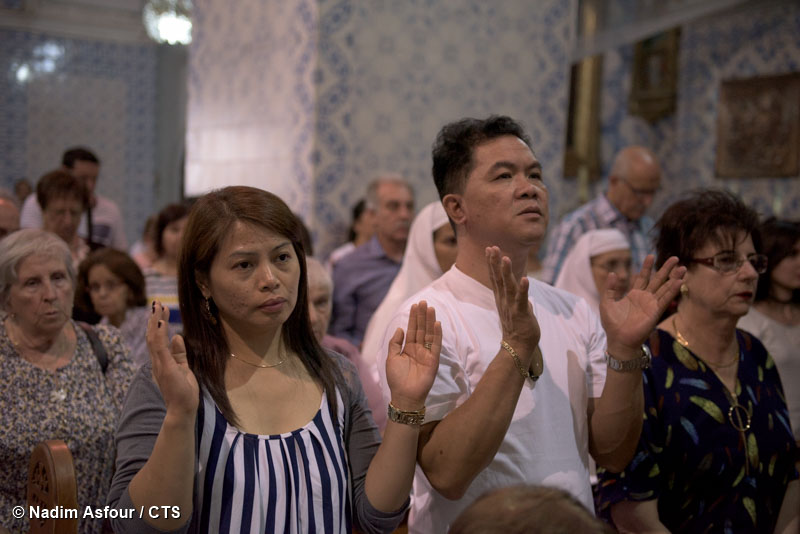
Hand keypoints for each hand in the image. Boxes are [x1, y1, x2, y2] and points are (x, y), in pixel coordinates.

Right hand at [146, 301, 198, 417]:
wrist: (182, 409)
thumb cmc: (183, 392)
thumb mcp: (183, 368)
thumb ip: (179, 353)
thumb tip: (177, 336)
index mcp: (160, 362)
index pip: (156, 339)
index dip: (157, 324)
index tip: (160, 309)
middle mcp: (156, 362)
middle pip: (152, 336)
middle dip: (154, 318)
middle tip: (156, 302)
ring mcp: (159, 364)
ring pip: (154, 338)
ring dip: (156, 321)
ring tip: (157, 306)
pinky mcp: (165, 367)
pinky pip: (160, 347)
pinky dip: (160, 333)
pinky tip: (162, 321)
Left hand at [385, 301, 441, 410]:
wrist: (404, 395)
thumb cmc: (396, 379)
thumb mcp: (391, 358)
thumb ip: (395, 343)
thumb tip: (400, 328)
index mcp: (408, 348)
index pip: (412, 330)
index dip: (413, 318)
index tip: (415, 306)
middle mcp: (419, 349)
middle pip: (421, 329)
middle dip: (422, 316)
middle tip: (423, 302)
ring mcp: (427, 354)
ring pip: (429, 334)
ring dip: (430, 321)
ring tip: (430, 308)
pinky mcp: (433, 360)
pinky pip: (436, 345)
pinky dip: (437, 334)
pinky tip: (436, 323)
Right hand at [486, 246, 539, 360]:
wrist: (517, 347)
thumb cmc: (517, 327)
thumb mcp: (514, 307)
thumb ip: (515, 295)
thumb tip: (520, 286)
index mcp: (501, 298)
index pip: (495, 277)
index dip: (492, 263)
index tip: (489, 249)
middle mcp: (504, 300)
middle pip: (498, 278)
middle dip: (495, 262)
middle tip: (492, 247)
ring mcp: (511, 306)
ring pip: (508, 286)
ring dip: (506, 272)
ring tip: (505, 258)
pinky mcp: (520, 313)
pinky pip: (521, 299)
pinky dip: (523, 289)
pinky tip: (524, 279)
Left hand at [600, 255, 685, 353]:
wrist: (618, 340)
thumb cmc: (612, 324)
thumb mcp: (607, 302)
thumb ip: (609, 288)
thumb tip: (613, 273)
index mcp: (634, 294)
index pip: (643, 277)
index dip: (647, 267)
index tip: (651, 255)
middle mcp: (645, 298)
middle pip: (658, 280)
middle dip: (666, 269)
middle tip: (675, 258)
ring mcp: (652, 304)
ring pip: (665, 288)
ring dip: (674, 278)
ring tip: (683, 268)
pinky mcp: (656, 312)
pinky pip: (665, 299)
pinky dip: (672, 290)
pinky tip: (679, 282)